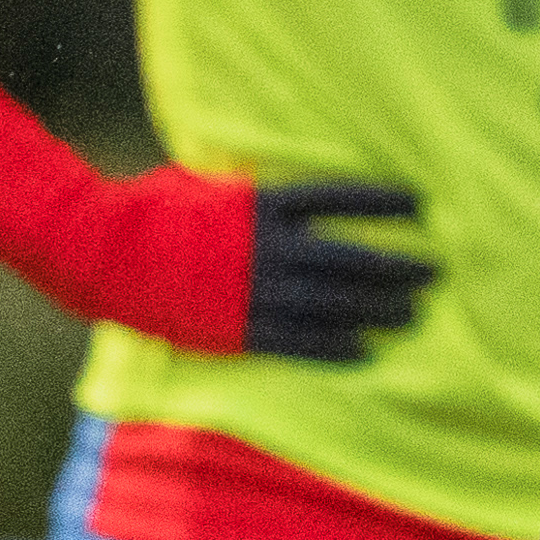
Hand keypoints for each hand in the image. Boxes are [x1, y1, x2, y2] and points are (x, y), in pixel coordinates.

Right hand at [70, 165, 442, 364]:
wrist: (106, 255)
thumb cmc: (151, 212)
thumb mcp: (206, 186)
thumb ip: (248, 191)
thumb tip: (276, 189)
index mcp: (262, 204)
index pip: (336, 198)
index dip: (379, 200)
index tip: (418, 202)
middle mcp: (268, 248)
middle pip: (348, 257)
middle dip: (395, 265)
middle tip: (433, 271)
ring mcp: (256, 291)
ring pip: (333, 302)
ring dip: (377, 309)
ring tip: (411, 313)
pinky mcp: (239, 328)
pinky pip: (299, 342)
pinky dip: (336, 347)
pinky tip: (365, 352)